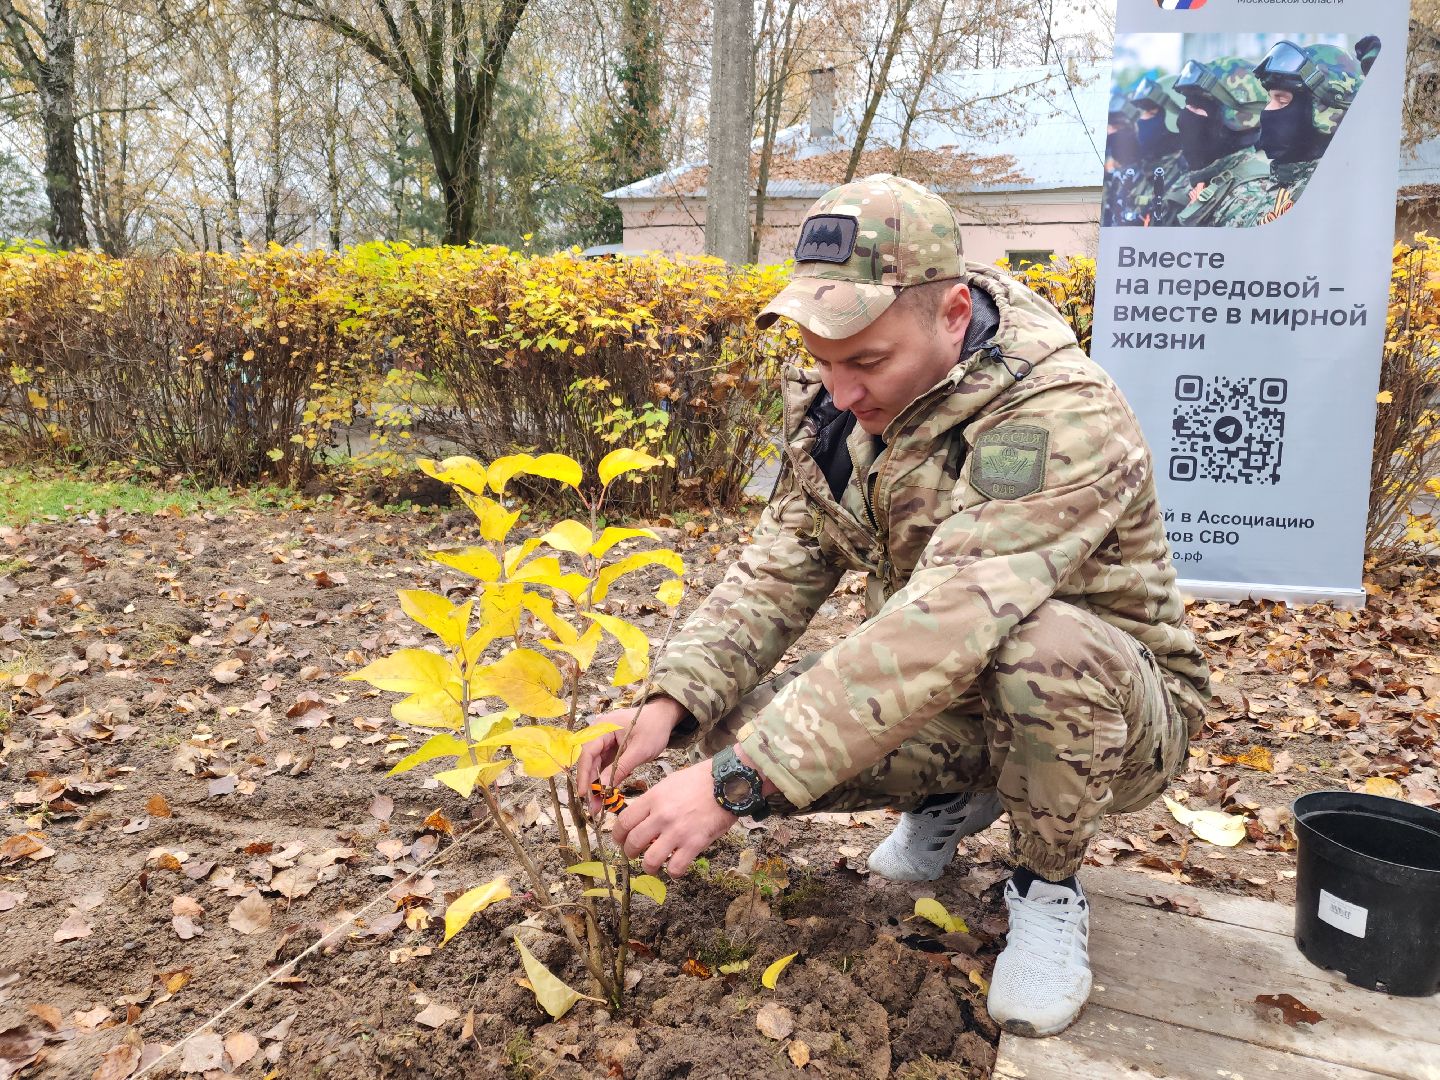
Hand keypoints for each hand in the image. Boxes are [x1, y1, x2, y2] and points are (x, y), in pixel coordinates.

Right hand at [576, 696, 686, 812]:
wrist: (664, 717)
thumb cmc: (653, 729)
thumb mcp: (639, 751)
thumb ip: (620, 768)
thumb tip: (603, 788)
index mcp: (603, 727)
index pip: (587, 753)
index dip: (584, 774)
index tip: (584, 793)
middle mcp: (598, 732)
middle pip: (588, 760)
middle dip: (589, 783)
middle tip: (591, 805)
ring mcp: (603, 740)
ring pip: (594, 764)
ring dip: (595, 783)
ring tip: (596, 804)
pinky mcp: (609, 748)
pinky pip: (602, 765)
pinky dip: (603, 778)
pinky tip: (604, 793)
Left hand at [611, 759, 735, 876]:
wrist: (727, 782)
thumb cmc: (700, 780)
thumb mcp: (669, 783)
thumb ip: (654, 800)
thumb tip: (642, 817)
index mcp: (653, 798)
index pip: (624, 822)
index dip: (618, 835)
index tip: (620, 840)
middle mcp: (661, 816)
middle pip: (633, 843)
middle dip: (630, 852)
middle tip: (634, 854)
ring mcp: (677, 831)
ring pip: (650, 860)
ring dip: (648, 867)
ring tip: (652, 865)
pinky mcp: (694, 844)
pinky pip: (676, 868)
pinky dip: (673, 872)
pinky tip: (675, 866)